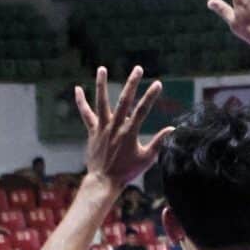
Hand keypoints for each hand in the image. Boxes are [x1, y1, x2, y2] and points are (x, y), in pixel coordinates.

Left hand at [75, 67, 172, 188]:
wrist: (104, 181)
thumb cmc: (127, 171)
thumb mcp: (147, 159)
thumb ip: (159, 142)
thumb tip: (172, 129)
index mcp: (129, 133)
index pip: (142, 110)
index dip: (151, 96)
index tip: (158, 84)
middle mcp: (115, 127)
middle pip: (124, 101)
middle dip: (132, 84)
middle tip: (138, 69)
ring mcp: (102, 128)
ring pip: (101, 102)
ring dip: (101, 84)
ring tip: (102, 68)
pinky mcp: (92, 131)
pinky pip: (86, 114)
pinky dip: (81, 101)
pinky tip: (78, 88)